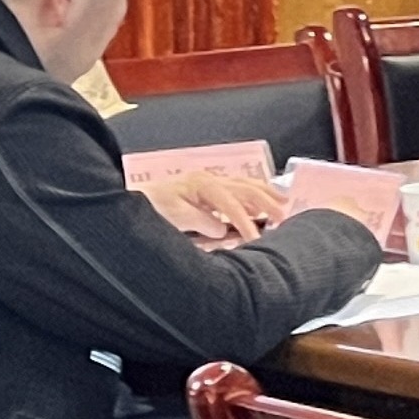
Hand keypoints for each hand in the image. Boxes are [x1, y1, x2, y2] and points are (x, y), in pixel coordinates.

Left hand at [139, 168, 285, 245]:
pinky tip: (264, 199)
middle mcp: (210, 179)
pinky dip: (255, 192)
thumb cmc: (152, 208)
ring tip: (284, 202)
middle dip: (265, 202)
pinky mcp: (210, 188)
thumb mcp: (173, 216)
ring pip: (245, 183)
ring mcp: (211, 181)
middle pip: (245, 187)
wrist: (135, 200)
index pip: (230, 203)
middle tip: (282, 217)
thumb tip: (222, 229)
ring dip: (265, 193)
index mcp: (201, 185)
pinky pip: (239, 187)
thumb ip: (199, 221)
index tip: (256, 239)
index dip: (245, 221)